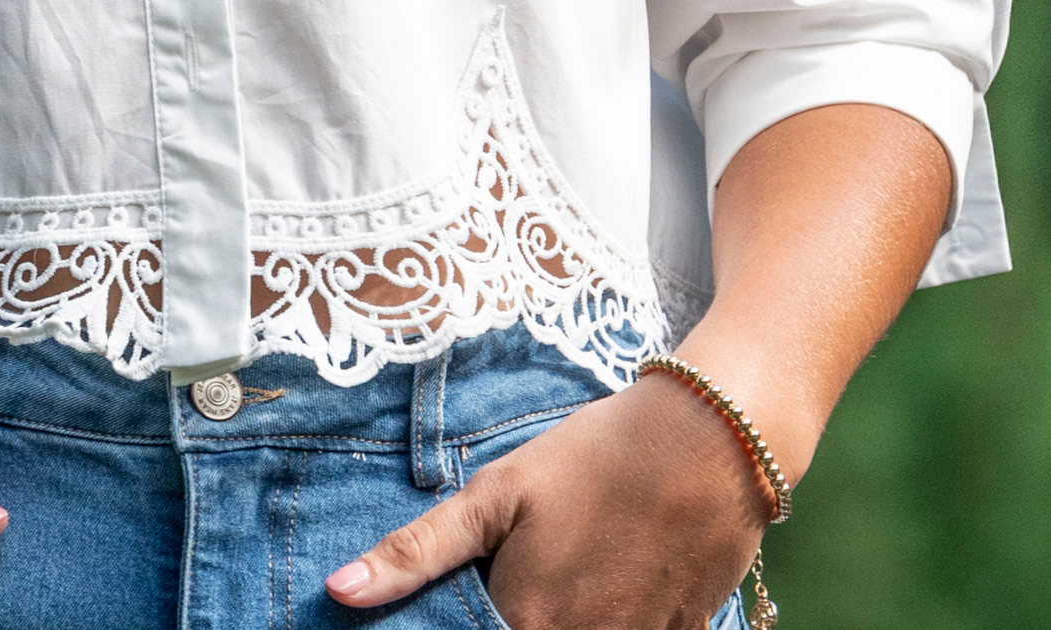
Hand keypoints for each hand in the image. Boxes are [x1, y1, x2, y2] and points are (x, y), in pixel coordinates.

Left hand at [324, 373, 771, 628]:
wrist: (711, 439)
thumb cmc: (594, 457)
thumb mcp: (497, 493)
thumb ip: (418, 552)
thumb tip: (339, 592)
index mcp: (527, 620)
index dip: (458, 625)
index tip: (460, 604)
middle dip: (512, 617)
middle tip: (524, 573)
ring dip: (564, 616)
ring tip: (562, 574)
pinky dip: (612, 619)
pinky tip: (608, 583)